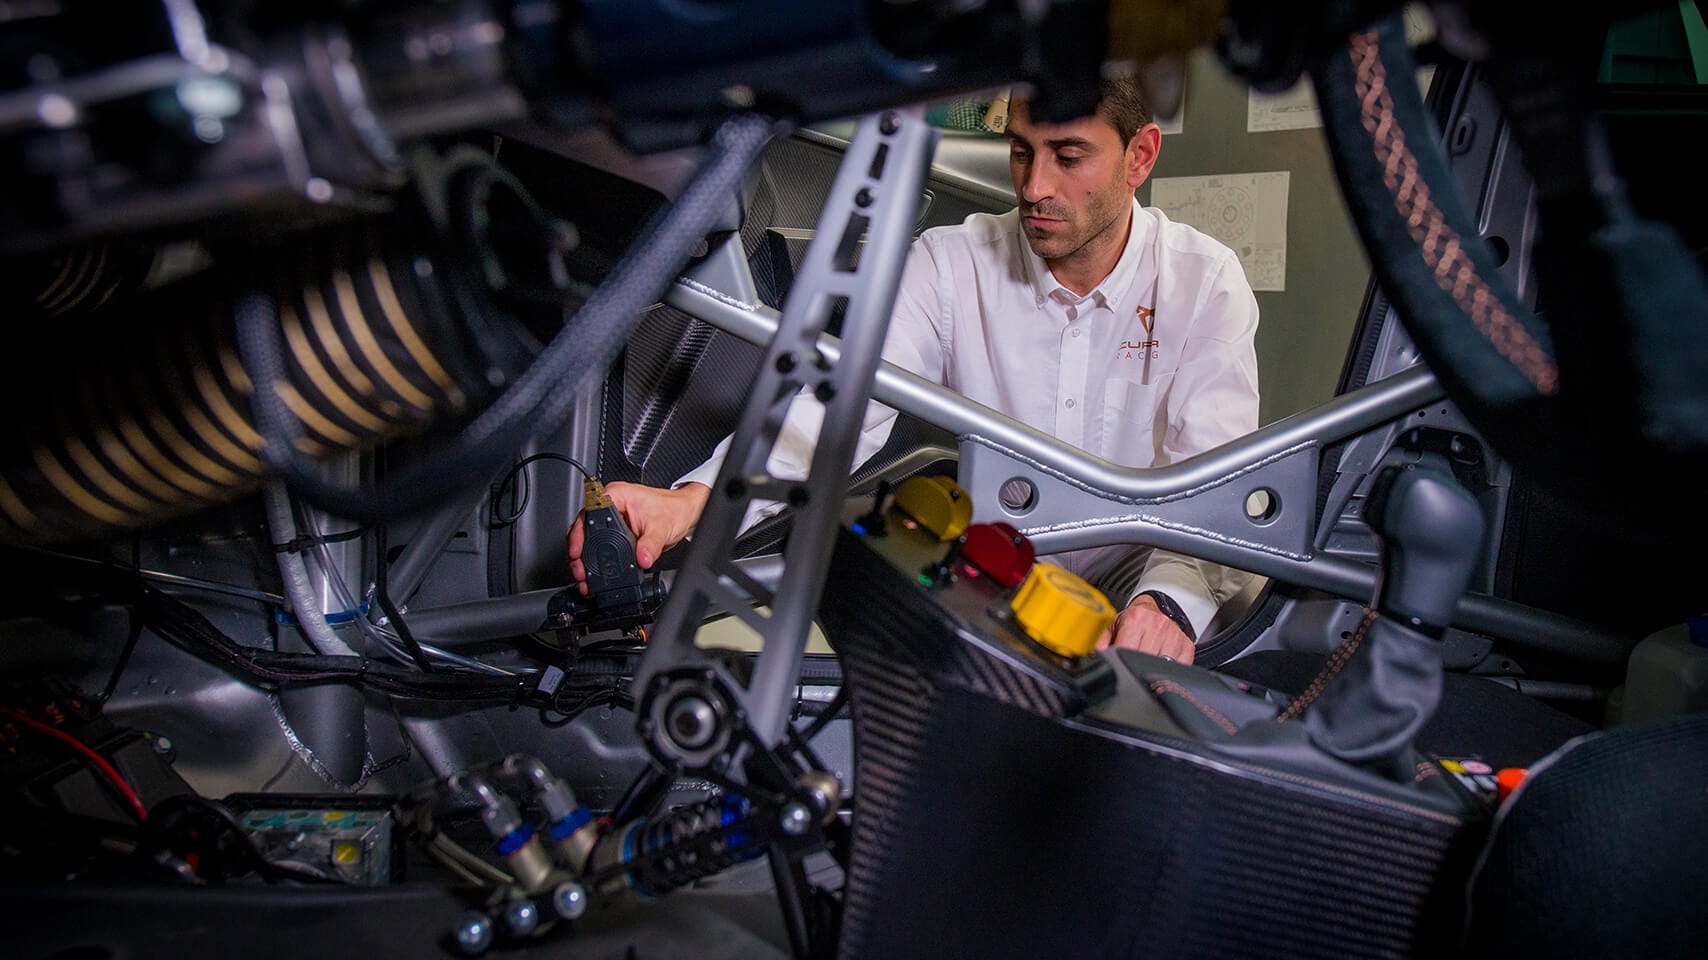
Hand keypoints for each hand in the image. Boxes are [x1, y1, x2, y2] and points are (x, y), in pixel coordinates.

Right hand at [566, 482, 710, 594]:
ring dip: (586, 558)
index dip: (579, 535)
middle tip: (580, 571)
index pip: (589, 514)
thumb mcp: (661, 528)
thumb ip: (650, 545)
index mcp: (616, 496)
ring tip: (584, 576)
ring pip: (589, 538)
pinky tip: (595, 571)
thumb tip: (641, 560)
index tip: (577, 551)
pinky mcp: (616, 530)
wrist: (685, 513)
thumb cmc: (674, 510)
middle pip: (584, 528)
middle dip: (579, 552)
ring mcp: (612, 517)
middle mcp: (610, 504)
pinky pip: (600, 544)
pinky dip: (597, 558)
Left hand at [1096, 594, 1194, 664]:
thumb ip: (1101, 643)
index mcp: (1134, 621)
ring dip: (1155, 671)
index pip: (1126, 650)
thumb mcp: (1113, 626)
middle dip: (1137, 668)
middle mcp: (1156, 626)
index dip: (1121, 663)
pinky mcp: (1186, 645)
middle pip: (1146, 661)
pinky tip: (1163, 667)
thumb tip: (1095, 661)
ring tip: (1147, 667)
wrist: (1156, 607)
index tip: (1119, 668)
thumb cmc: (1133, 619)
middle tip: (1133, 668)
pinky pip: (1181, 667)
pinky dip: (1171, 672)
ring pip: (1164, 666)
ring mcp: (1174, 636)